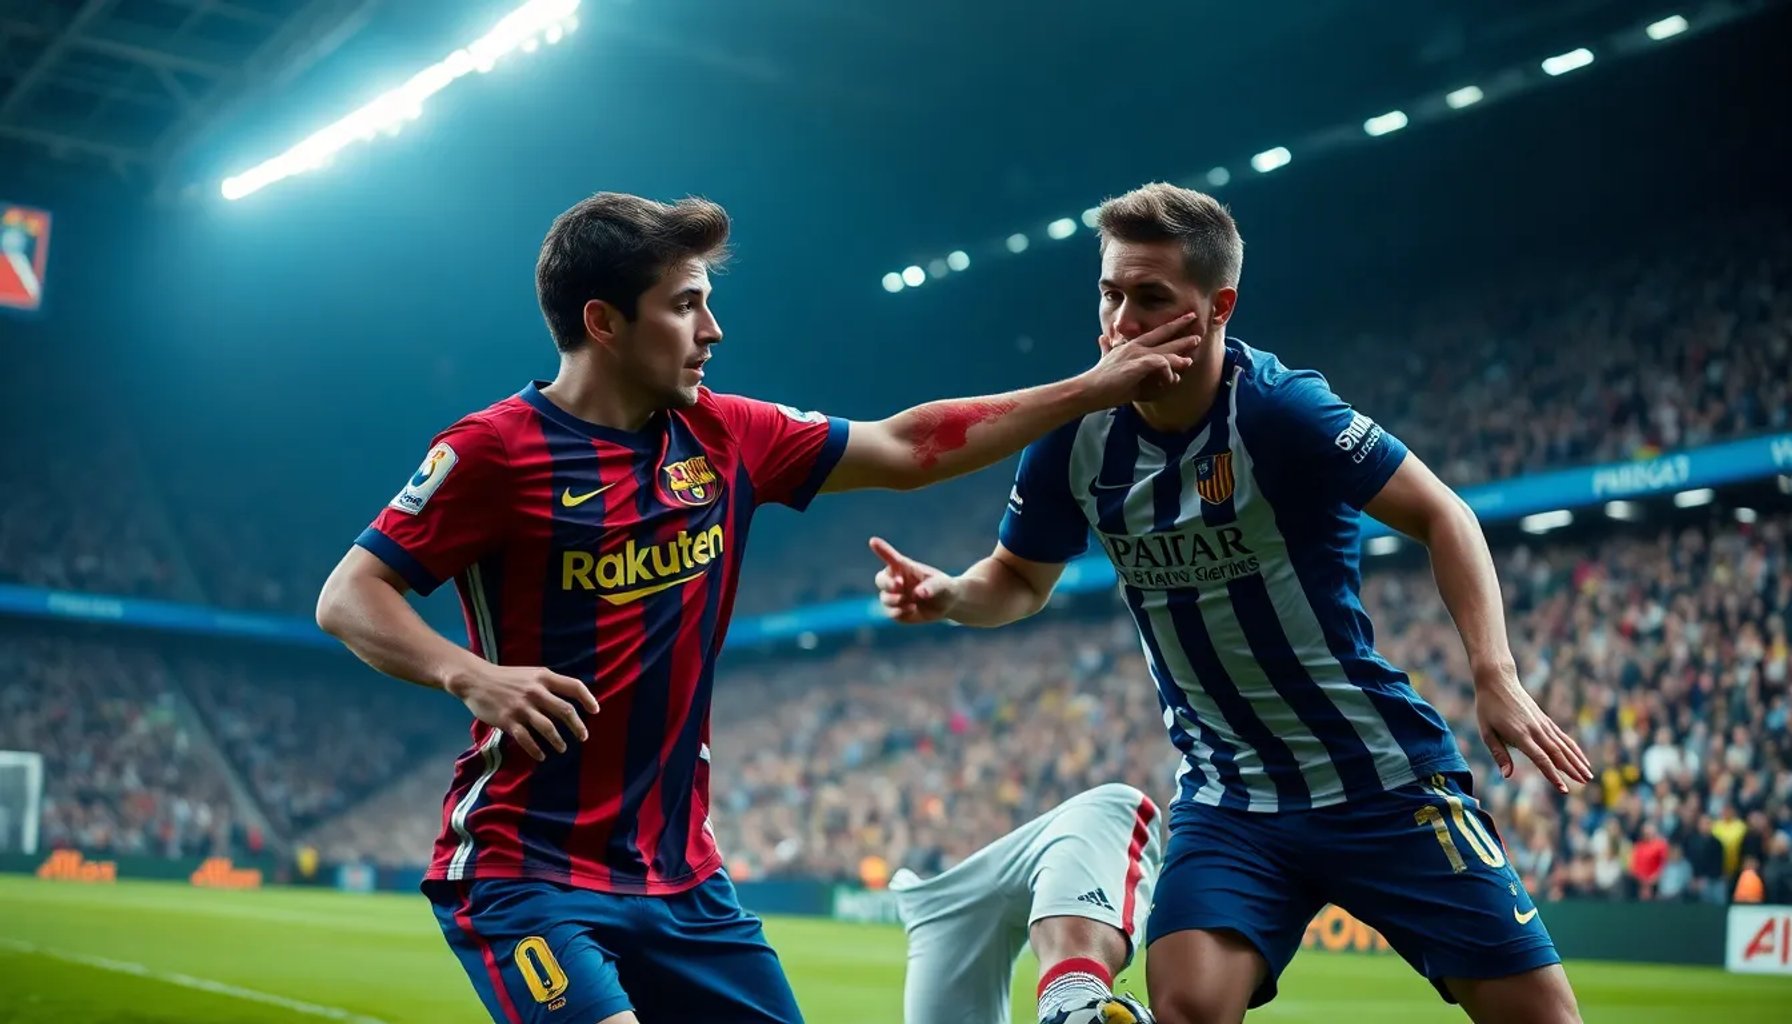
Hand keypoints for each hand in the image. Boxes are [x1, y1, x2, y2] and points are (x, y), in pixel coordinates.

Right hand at [446, 663, 599, 761]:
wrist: (475, 679)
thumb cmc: (506, 678)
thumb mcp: (531, 674)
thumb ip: (549, 684)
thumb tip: (570, 699)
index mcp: (543, 677)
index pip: (574, 686)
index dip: (588, 699)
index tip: (595, 711)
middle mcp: (536, 691)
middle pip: (566, 711)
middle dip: (578, 727)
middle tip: (583, 736)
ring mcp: (522, 707)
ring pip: (549, 728)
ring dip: (559, 741)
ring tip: (563, 748)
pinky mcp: (508, 720)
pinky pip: (526, 739)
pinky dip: (536, 750)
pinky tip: (541, 756)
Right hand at [869, 536, 958, 623]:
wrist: (946, 605)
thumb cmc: (943, 588)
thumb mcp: (942, 585)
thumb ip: (931, 587)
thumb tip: (918, 593)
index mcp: (905, 567)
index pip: (890, 557)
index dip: (881, 549)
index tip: (873, 541)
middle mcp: (897, 580)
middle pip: (880, 579)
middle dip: (886, 583)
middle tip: (898, 586)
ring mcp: (895, 596)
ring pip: (884, 598)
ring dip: (894, 600)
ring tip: (911, 603)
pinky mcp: (896, 611)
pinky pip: (890, 612)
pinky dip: (898, 612)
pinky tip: (912, 609)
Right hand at [1078, 312, 1203, 406]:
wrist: (1088, 390)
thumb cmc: (1099, 380)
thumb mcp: (1105, 360)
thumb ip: (1107, 349)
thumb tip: (1101, 338)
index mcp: (1130, 345)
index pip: (1155, 332)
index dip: (1171, 325)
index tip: (1185, 319)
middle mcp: (1135, 347)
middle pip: (1163, 336)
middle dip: (1182, 332)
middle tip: (1198, 330)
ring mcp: (1136, 355)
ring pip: (1165, 352)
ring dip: (1180, 355)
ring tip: (1191, 359)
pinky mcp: (1137, 366)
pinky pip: (1160, 364)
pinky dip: (1168, 371)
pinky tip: (1173, 378)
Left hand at [1473, 665, 1593, 792]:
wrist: (1497, 681)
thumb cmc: (1488, 708)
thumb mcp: (1486, 732)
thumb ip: (1499, 754)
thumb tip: (1507, 776)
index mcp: (1520, 735)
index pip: (1541, 759)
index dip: (1553, 775)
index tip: (1563, 789)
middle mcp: (1536, 730)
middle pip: (1558, 753)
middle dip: (1572, 770)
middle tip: (1585, 784)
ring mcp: (1543, 723)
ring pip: (1564, 745)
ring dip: (1577, 761)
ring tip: (1589, 776)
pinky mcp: (1545, 720)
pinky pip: (1563, 736)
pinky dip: (1574, 749)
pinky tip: (1582, 759)